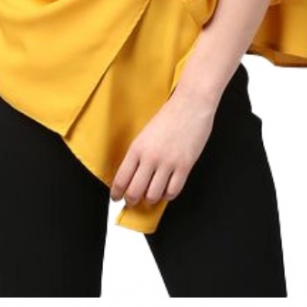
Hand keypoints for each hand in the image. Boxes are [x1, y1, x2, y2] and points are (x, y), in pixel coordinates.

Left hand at [109, 87, 216, 207]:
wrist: (191, 104)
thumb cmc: (169, 115)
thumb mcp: (146, 133)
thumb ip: (139, 154)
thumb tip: (132, 175)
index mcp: (137, 147)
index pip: (121, 179)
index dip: (116, 193)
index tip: (116, 197)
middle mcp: (151, 157)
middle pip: (135, 192)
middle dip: (131, 201)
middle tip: (132, 201)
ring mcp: (168, 163)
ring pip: (153, 196)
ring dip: (150, 199)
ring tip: (150, 196)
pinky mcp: (185, 166)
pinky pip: (173, 191)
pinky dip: (168, 196)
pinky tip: (166, 190)